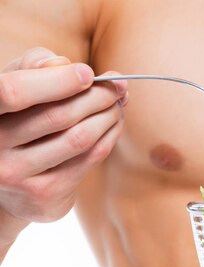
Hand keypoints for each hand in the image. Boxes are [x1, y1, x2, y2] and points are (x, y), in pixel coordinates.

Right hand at [0, 47, 127, 228]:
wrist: (13, 185)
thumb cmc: (19, 120)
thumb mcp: (18, 87)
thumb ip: (36, 68)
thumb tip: (68, 65)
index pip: (16, 91)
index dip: (58, 81)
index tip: (89, 73)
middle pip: (58, 116)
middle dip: (97, 97)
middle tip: (117, 87)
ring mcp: (17, 172)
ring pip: (79, 138)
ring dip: (109, 116)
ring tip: (118, 103)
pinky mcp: (44, 191)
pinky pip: (89, 158)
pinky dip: (110, 136)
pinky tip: (115, 123)